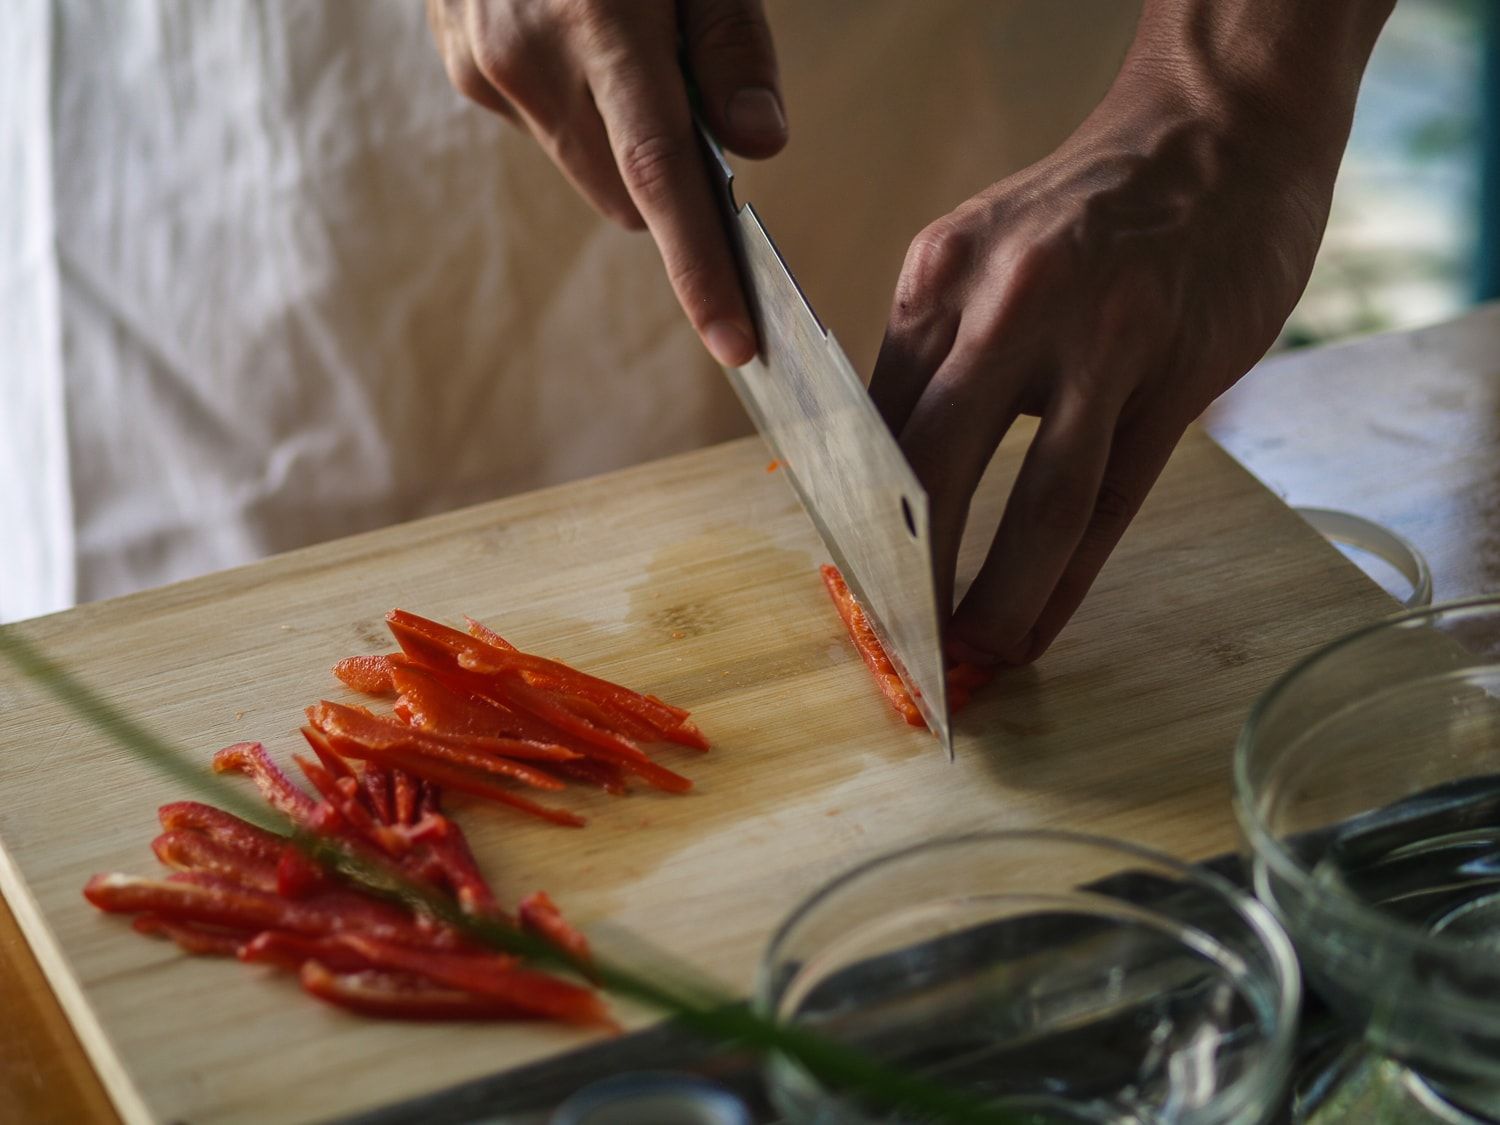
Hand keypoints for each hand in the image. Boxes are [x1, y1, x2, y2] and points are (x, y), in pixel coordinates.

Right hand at [426, 0, 786, 367]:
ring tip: (624, 50)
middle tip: (692, 104)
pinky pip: (543, 127)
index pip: (660, 179)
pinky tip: (575, 36)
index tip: (734, 342)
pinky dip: (576, 109)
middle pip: (623, 193)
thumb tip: (760, 149)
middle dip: (668, 186)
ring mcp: (481, 66)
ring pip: (583, 168)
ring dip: (620, 144)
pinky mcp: (461, 66)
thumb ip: (732, 43)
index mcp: (598, 21)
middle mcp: (526, 58)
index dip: (700, 271)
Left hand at [869, 14, 1386, 664]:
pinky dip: (1071, 579)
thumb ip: (932, 353)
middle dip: (911, 573)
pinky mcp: (1181, 371)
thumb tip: (882, 473)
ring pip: (1041, 500)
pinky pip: (1114, 501)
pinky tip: (1041, 627)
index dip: (856, 517)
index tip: (849, 584)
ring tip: (974, 659)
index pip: (874, 421)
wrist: (1215, 134)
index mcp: (940, 275)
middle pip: (940, 466)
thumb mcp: (979, 254)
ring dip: (1000, 597)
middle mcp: (1011, 303)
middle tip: (899, 645)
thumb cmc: (1083, 213)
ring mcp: (1105, 338)